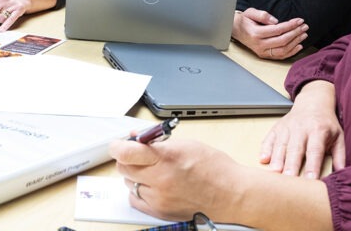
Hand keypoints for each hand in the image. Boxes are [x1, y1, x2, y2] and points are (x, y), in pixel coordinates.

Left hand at [109, 138, 243, 222]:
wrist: (232, 194)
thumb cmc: (215, 169)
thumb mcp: (186, 144)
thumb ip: (158, 141)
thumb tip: (137, 138)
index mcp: (167, 158)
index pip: (127, 152)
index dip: (118, 145)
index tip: (118, 143)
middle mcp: (160, 180)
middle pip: (124, 167)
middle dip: (128, 158)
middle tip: (138, 154)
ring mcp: (159, 198)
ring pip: (128, 183)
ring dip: (135, 174)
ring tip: (152, 171)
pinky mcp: (160, 211)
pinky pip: (135, 199)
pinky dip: (139, 191)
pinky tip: (151, 185)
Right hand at [232, 8, 307, 59]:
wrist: (236, 30)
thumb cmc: (245, 20)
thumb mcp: (251, 13)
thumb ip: (262, 15)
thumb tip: (276, 21)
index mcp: (256, 34)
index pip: (278, 30)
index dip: (291, 25)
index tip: (300, 20)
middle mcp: (259, 45)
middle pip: (282, 40)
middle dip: (296, 33)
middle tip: (305, 26)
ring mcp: (262, 52)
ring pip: (283, 50)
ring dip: (296, 42)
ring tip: (304, 34)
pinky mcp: (264, 55)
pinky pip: (280, 56)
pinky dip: (291, 52)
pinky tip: (299, 46)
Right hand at [260, 80, 343, 177]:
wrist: (314, 102)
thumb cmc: (326, 124)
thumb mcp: (338, 136)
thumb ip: (340, 156)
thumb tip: (341, 175)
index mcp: (318, 130)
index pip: (315, 150)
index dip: (312, 165)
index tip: (310, 180)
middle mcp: (301, 128)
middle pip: (295, 148)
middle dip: (291, 164)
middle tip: (288, 179)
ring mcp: (288, 127)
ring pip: (281, 144)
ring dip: (277, 158)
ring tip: (274, 173)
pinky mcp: (278, 127)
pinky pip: (270, 138)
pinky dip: (265, 148)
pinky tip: (263, 159)